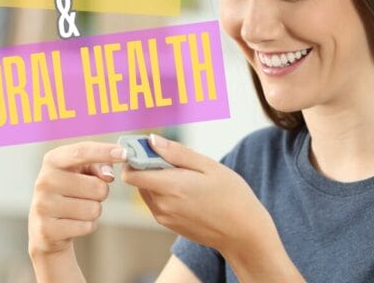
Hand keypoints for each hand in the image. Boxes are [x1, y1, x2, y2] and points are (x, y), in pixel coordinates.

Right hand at [28, 141, 126, 256]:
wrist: (47, 229)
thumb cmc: (71, 192)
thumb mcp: (83, 172)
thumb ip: (99, 166)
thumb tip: (108, 175)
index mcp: (52, 161)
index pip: (80, 152)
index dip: (104, 152)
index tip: (125, 153)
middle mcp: (44, 181)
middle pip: (97, 186)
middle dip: (101, 192)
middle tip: (88, 195)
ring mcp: (43, 206)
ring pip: (93, 209)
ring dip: (94, 211)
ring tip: (79, 209)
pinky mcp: (48, 229)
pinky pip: (87, 226)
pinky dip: (88, 226)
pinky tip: (74, 223)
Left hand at [121, 134, 272, 253]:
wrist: (243, 233)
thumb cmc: (232, 196)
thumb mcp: (209, 166)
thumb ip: (177, 153)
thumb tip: (152, 140)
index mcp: (171, 187)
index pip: (131, 173)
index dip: (136, 158)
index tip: (150, 148)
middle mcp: (162, 205)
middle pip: (139, 180)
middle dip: (150, 166)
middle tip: (177, 160)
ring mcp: (164, 217)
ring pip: (147, 190)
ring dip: (157, 179)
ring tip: (186, 176)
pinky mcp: (169, 224)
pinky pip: (156, 202)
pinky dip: (164, 192)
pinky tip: (187, 190)